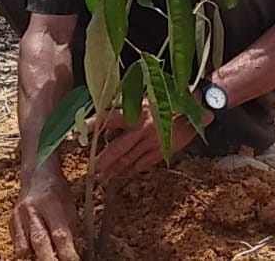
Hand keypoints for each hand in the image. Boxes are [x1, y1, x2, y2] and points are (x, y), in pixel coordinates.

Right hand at [11, 167, 79, 260]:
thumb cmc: (57, 191)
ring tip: (45, 258)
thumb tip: (72, 252)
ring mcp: (19, 217)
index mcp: (51, 204)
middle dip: (49, 259)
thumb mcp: (69, 206)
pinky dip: (26, 252)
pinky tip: (34, 254)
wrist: (37, 176)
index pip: (60, 234)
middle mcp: (33, 210)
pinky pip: (16, 244)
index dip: (67, 252)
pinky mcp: (10, 222)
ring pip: (24, 247)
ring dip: (35, 258)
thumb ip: (70, 229)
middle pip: (40, 242)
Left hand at [93, 107, 207, 181]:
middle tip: (91, 171)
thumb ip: (131, 108)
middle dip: (102, 162)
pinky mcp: (163, 150)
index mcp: (137, 112)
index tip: (76, 134)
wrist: (199, 104)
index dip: (92, 126)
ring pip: (128, 160)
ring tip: (104, 178)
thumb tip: (108, 119)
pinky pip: (143, 164)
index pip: (108, 119)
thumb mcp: (149, 97)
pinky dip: (132, 170)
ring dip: (114, 170)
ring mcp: (152, 142)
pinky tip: (125, 174)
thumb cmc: (172, 97)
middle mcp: (142, 129)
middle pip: (116, 150)